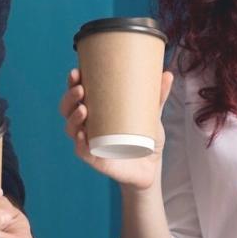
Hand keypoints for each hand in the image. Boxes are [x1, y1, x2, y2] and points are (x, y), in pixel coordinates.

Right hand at [60, 67, 174, 190]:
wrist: (151, 165)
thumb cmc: (145, 136)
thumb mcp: (151, 114)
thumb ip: (158, 96)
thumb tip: (168, 74)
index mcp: (96, 110)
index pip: (77, 94)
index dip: (72, 83)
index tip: (76, 72)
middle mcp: (87, 125)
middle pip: (68, 109)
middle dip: (70, 98)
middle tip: (80, 89)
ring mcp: (89, 142)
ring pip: (71, 129)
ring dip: (73, 118)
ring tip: (83, 110)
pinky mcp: (95, 159)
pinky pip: (82, 151)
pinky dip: (80, 143)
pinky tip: (82, 134)